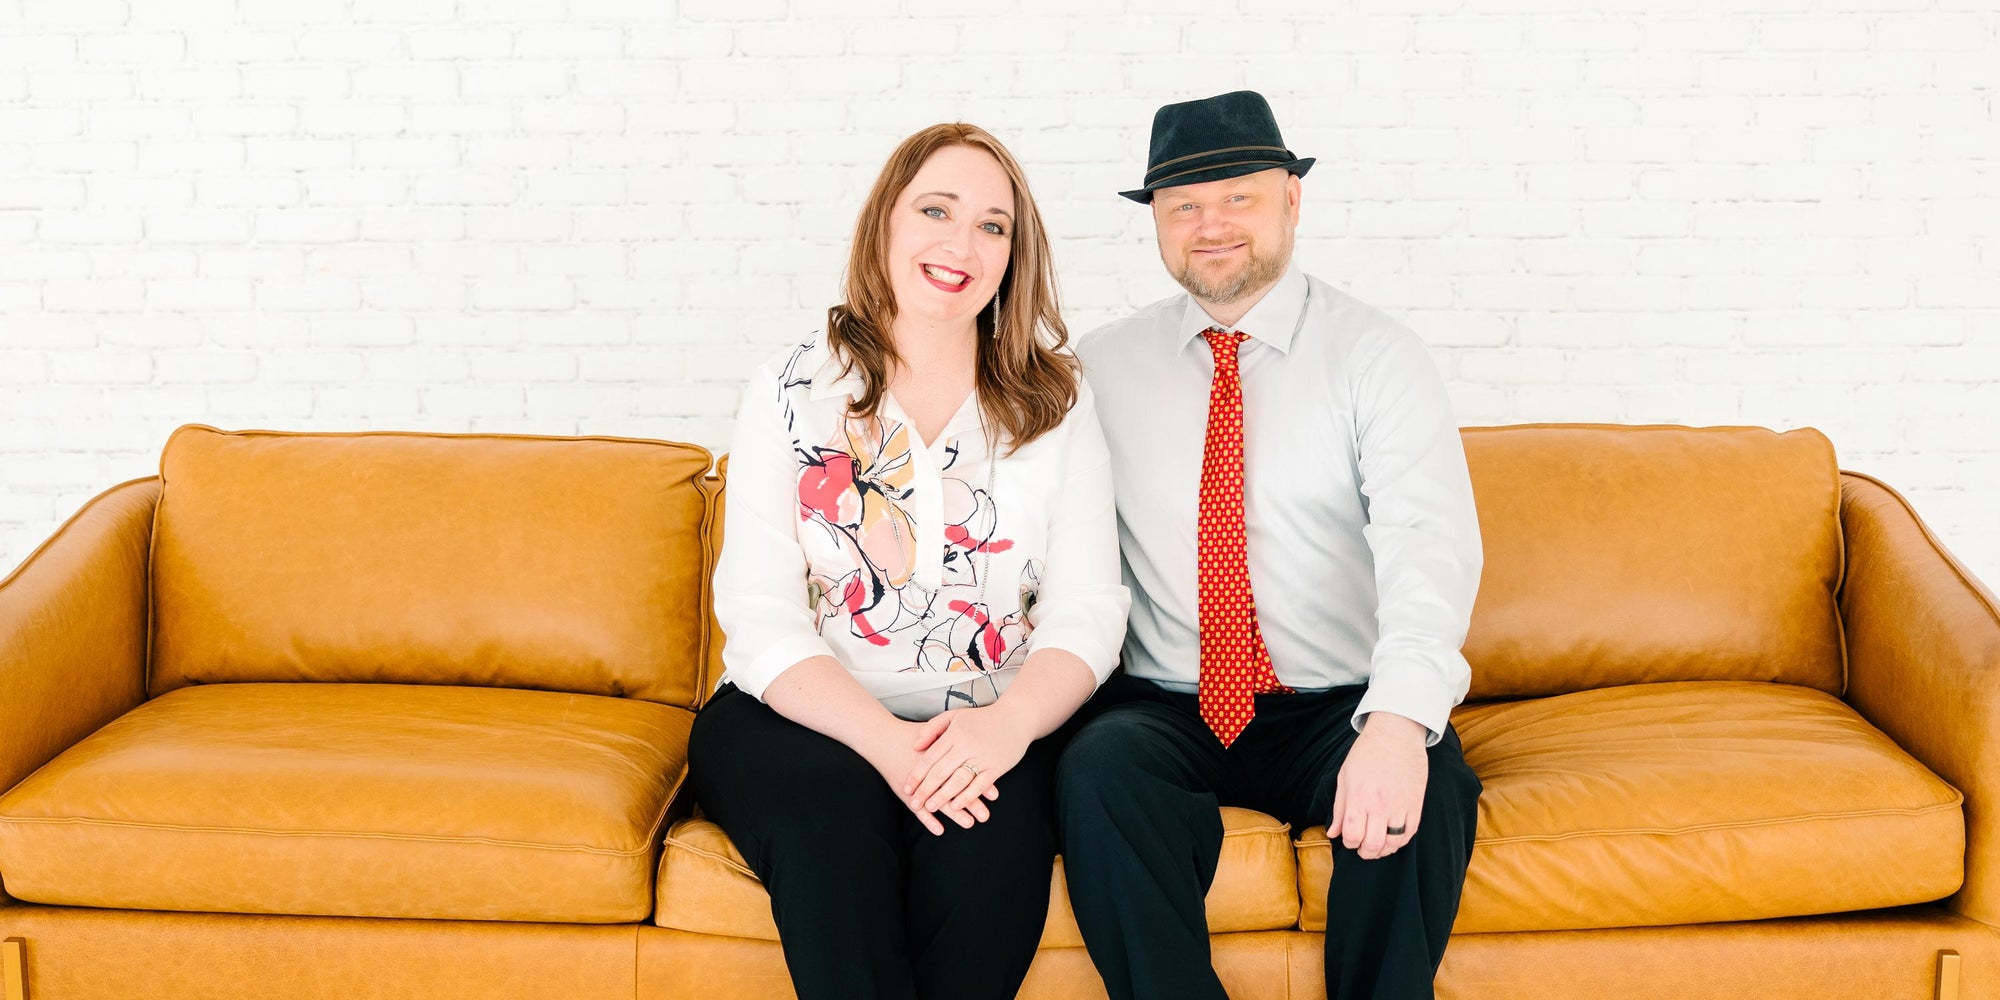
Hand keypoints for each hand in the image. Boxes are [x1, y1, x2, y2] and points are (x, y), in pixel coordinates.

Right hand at [860, 721, 988, 836]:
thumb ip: (954, 739)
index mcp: (940, 755)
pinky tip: (940, 830)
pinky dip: (927, 821)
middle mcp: (930, 772)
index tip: (994, 796)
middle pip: (954, 788)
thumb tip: (978, 748)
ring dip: (954, 814)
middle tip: (985, 816)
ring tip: (969, 823)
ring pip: (937, 801)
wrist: (883, 738)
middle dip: (971, 802)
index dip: (979, 783)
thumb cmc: (912, 735)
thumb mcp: (935, 730)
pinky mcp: (905, 792)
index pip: (963, 771)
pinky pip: (917, 810)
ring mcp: (917, 784)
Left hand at [903, 704, 1032, 826]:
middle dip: (925, 790)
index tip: (907, 787)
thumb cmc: (982, 718)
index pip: (930, 757)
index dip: (917, 774)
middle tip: (914, 803)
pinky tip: (956, 806)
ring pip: (958, 781)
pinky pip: (978, 786)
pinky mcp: (996, 767)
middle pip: (940, 772)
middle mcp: (966, 746)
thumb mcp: (954, 716)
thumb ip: (932, 728)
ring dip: (942, 796)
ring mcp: (982, 758)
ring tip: (931, 807)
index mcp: (954, 734)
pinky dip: (966, 797)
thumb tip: (915, 745)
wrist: (1016, 717)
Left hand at [1330, 713, 1429, 860]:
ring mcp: (1400, 805)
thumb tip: (1333, 833)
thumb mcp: (1345, 777)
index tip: (1349, 838)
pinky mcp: (1416, 803)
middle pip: (1373, 845)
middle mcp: (1380, 805)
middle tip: (1363, 848)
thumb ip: (1339, 808)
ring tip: (1378, 845)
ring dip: (1384, 850)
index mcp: (1359, 797)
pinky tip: (1393, 838)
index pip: (1352, 836)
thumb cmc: (1366, 753)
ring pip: (1393, 843)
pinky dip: (1400, 841)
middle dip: (1365, 852)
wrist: (1396, 734)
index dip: (1349, 843)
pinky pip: (1410, 833)